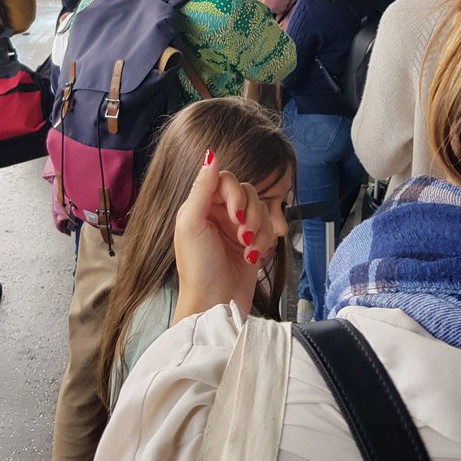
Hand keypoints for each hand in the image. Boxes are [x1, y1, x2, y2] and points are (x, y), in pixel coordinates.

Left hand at [172, 151, 276, 322]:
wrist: (215, 304)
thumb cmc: (198, 268)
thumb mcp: (191, 224)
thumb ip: (201, 189)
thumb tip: (210, 156)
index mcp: (201, 205)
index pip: (225, 179)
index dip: (235, 193)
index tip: (234, 214)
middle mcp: (219, 213)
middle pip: (248, 192)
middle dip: (249, 213)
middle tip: (242, 235)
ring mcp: (237, 228)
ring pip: (261, 209)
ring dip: (258, 230)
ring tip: (248, 249)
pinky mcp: (253, 242)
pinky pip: (269, 228)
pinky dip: (265, 242)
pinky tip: (253, 257)